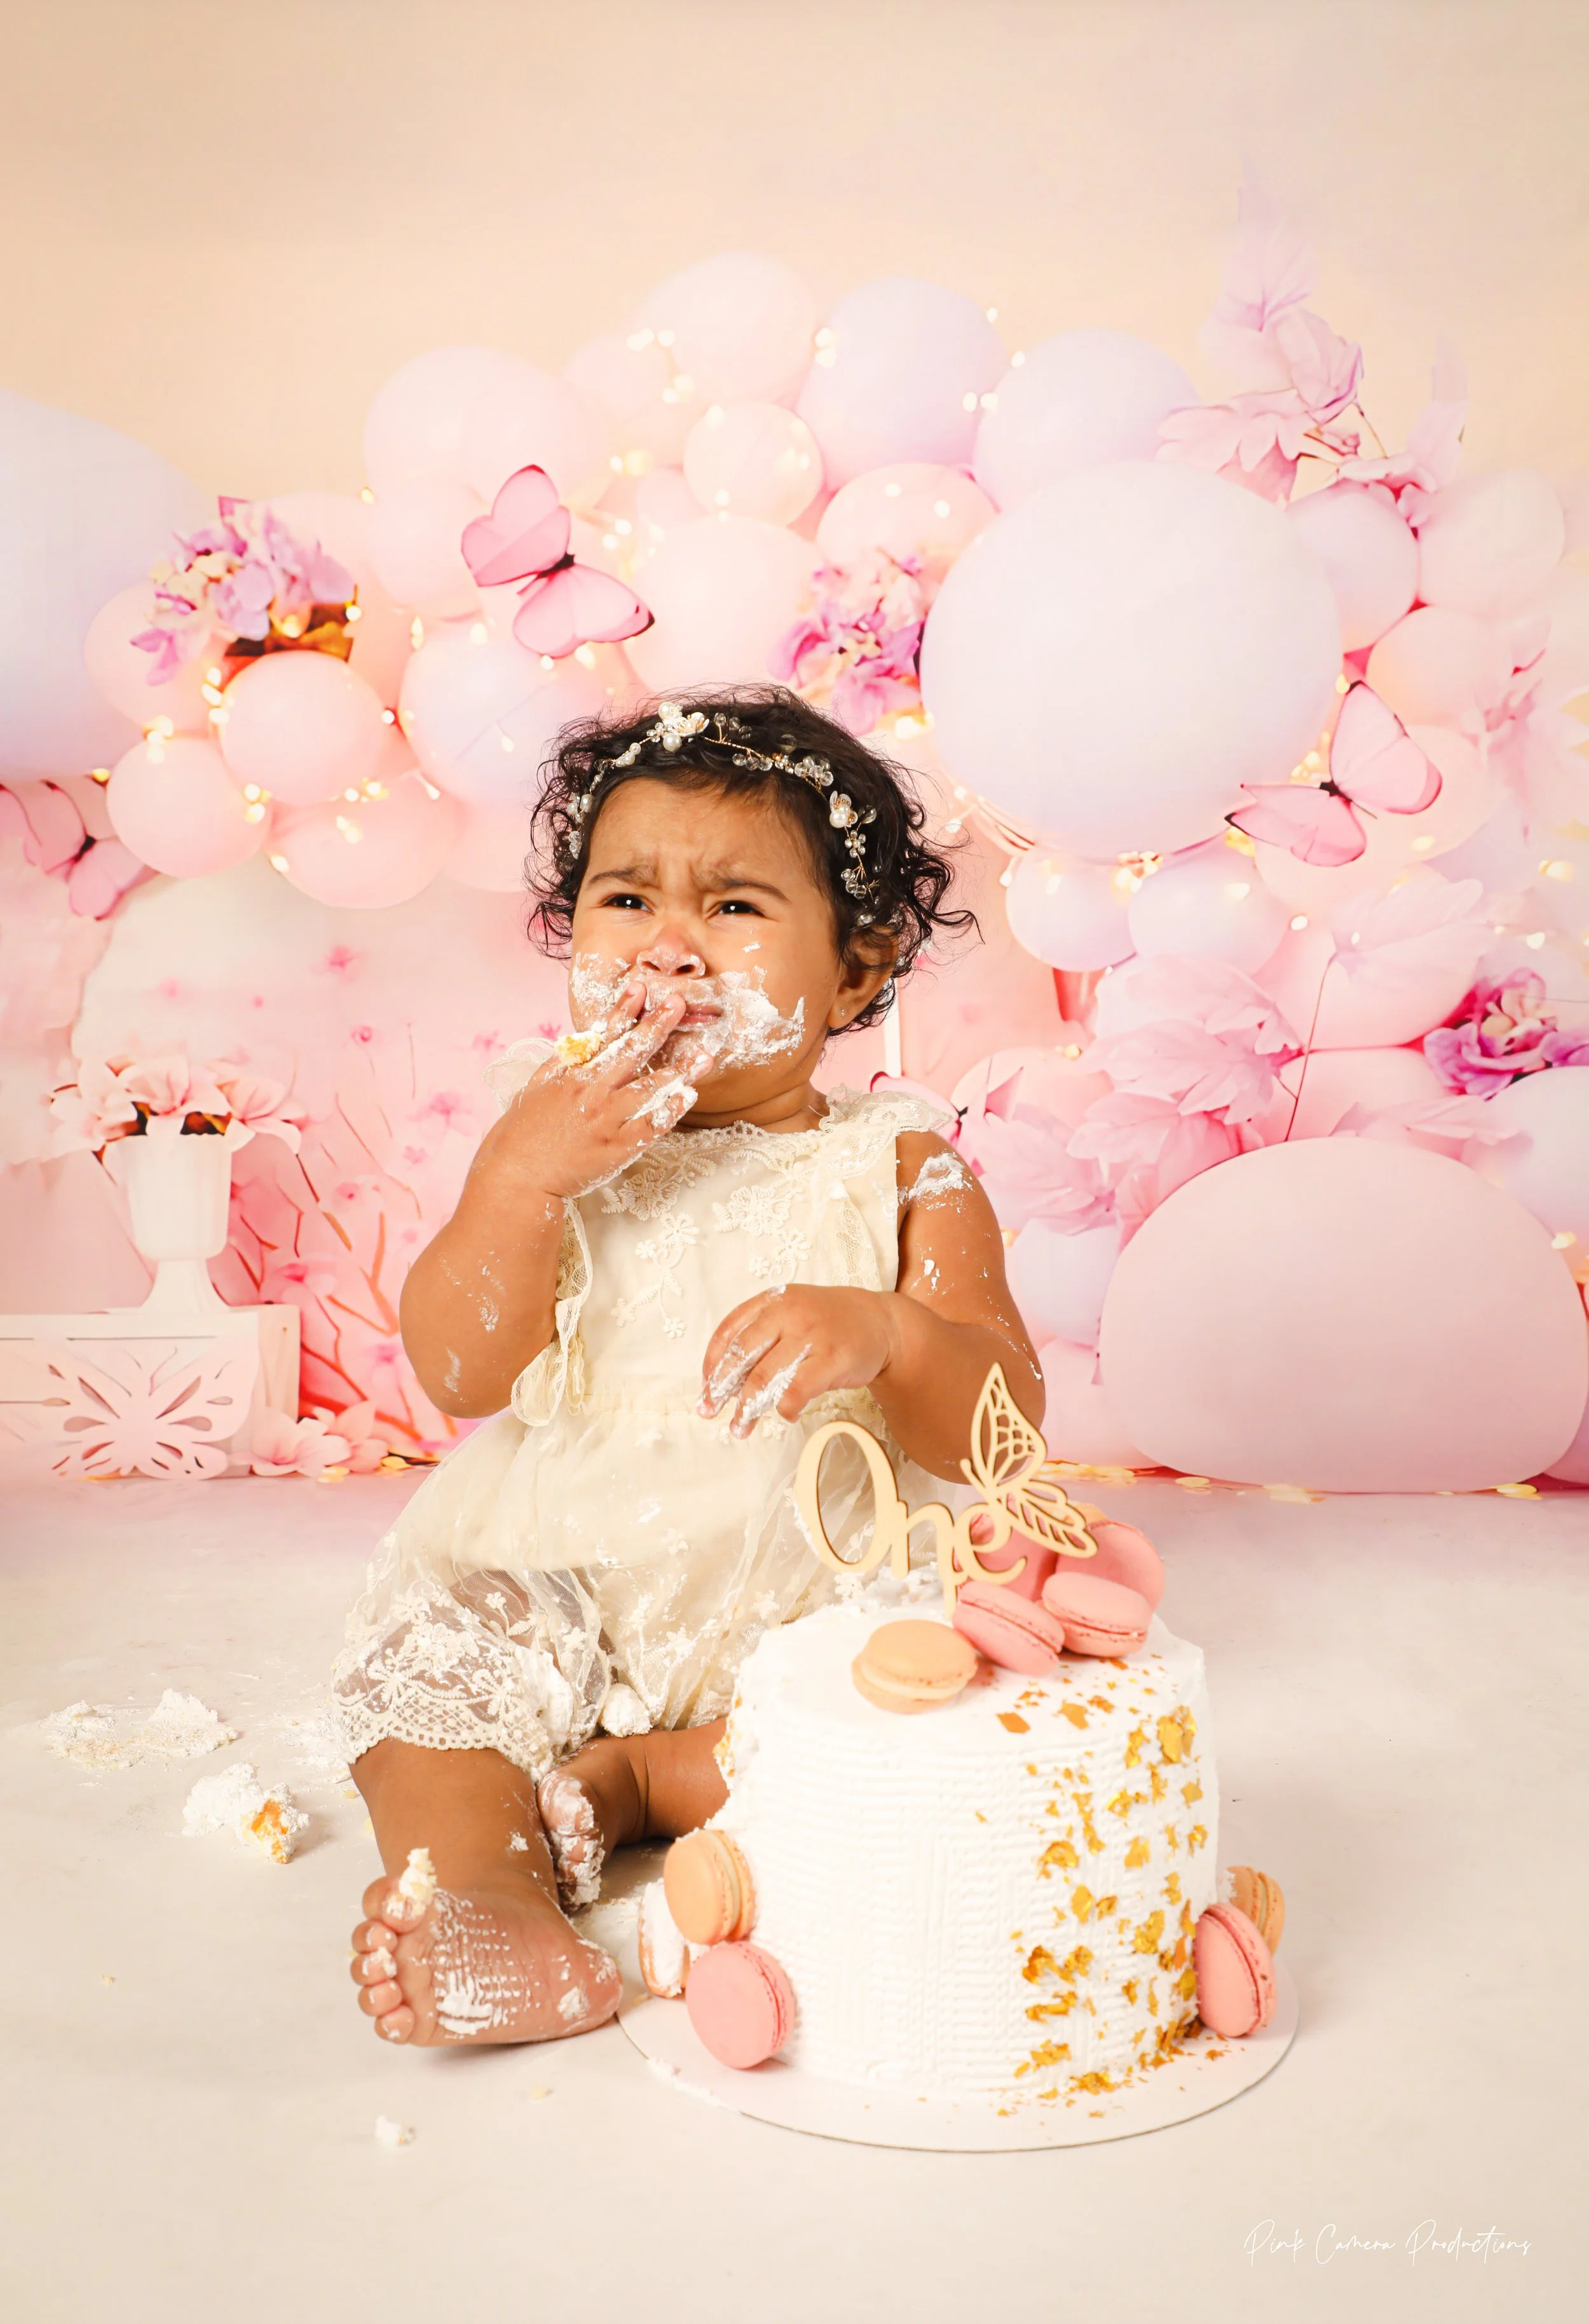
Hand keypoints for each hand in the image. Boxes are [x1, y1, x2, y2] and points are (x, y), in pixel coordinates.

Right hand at [481, 983, 712, 1201]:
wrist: (518, 1174)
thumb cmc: (525, 1130)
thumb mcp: (538, 1086)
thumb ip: (565, 1061)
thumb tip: (588, 1038)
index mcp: (572, 1074)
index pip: (603, 1035)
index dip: (623, 1010)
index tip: (640, 987)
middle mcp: (591, 1092)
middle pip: (631, 1053)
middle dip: (657, 1026)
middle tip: (679, 1003)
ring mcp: (605, 1120)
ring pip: (648, 1089)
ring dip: (679, 1071)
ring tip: (704, 1056)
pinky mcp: (616, 1148)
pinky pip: (649, 1127)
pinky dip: (669, 1111)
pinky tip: (687, 1097)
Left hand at [698, 1286, 898, 1438]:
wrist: (882, 1322)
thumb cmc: (830, 1323)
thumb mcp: (792, 1313)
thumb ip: (761, 1338)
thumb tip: (726, 1382)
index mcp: (772, 1301)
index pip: (729, 1331)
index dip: (712, 1363)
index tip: (706, 1387)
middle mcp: (788, 1312)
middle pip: (741, 1355)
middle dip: (720, 1388)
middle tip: (709, 1411)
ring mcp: (811, 1334)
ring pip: (765, 1375)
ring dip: (748, 1407)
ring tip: (740, 1427)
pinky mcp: (833, 1357)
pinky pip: (798, 1388)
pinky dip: (785, 1406)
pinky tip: (784, 1414)